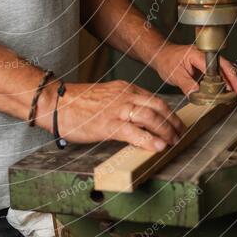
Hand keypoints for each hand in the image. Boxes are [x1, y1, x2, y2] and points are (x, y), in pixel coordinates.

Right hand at [38, 79, 185, 152]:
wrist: (56, 103)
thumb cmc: (77, 103)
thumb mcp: (105, 97)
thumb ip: (122, 104)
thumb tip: (138, 121)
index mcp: (124, 88)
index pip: (155, 98)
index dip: (169, 112)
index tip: (175, 124)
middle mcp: (124, 96)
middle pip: (159, 106)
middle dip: (173, 122)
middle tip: (180, 134)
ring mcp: (117, 110)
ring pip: (151, 117)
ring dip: (166, 131)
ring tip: (172, 142)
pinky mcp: (108, 124)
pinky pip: (135, 132)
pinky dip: (149, 140)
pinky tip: (157, 147)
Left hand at [153, 43, 236, 96]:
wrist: (162, 54)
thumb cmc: (167, 60)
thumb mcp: (174, 74)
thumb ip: (186, 84)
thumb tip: (197, 93)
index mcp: (198, 54)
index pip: (218, 66)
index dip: (228, 77)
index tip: (234, 88)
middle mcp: (207, 55)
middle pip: (227, 66)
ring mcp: (209, 59)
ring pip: (229, 68)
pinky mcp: (210, 65)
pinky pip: (225, 70)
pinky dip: (235, 77)